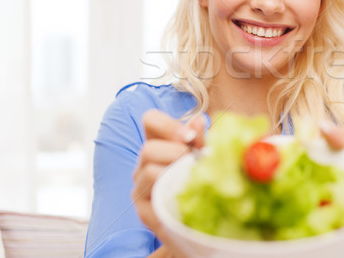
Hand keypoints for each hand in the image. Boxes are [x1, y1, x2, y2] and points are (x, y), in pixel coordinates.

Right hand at [132, 109, 205, 257]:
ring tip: (194, 180)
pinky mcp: (144, 211)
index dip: (167, 124)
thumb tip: (198, 120)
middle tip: (195, 163)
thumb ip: (199, 140)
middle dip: (176, 152)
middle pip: (148, 148)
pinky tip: (188, 196)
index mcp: (159, 145)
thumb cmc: (201, 184)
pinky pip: (154, 197)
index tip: (189, 136)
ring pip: (149, 171)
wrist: (200, 223)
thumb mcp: (203, 159)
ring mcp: (140, 188)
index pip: (150, 120)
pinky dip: (173, 193)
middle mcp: (144, 164)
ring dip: (175, 172)